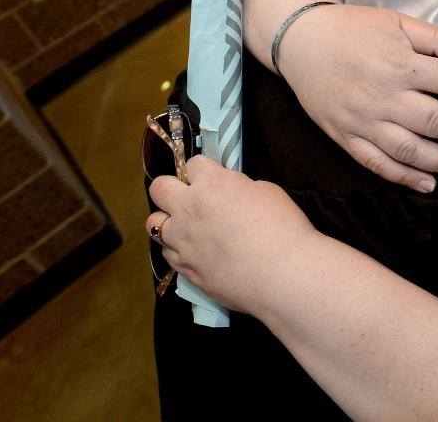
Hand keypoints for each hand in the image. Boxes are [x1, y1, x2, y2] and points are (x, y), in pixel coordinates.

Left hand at [146, 156, 314, 314]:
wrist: (283, 274)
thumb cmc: (283, 227)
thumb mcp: (267, 192)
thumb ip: (239, 188)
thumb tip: (230, 195)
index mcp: (212, 184)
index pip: (194, 164)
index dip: (205, 170)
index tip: (214, 178)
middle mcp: (188, 209)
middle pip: (159, 188)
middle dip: (172, 188)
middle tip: (191, 198)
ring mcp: (182, 241)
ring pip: (154, 224)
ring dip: (169, 221)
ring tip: (189, 228)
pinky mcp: (185, 268)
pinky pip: (168, 253)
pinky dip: (179, 249)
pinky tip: (198, 252)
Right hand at [278, 4, 437, 191]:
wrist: (299, 40)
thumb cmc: (352, 28)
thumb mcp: (396, 22)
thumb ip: (435, 39)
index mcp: (401, 63)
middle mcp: (384, 95)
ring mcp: (363, 120)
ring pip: (410, 149)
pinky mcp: (346, 136)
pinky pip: (376, 163)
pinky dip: (403, 176)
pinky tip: (429, 184)